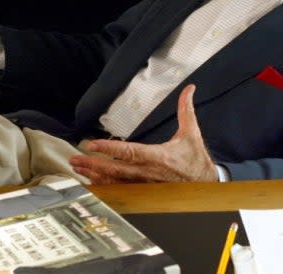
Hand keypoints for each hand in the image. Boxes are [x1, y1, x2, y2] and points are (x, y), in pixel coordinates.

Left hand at [68, 85, 218, 182]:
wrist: (206, 185)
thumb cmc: (196, 161)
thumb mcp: (191, 134)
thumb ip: (185, 110)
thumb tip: (189, 89)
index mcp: (158, 157)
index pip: (129, 152)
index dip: (109, 149)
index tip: (92, 144)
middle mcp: (148, 173)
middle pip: (115, 170)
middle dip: (94, 164)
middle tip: (75, 159)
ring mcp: (144, 186)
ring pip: (115, 182)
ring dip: (95, 175)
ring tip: (78, 168)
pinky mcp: (143, 193)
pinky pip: (120, 191)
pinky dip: (104, 187)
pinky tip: (92, 181)